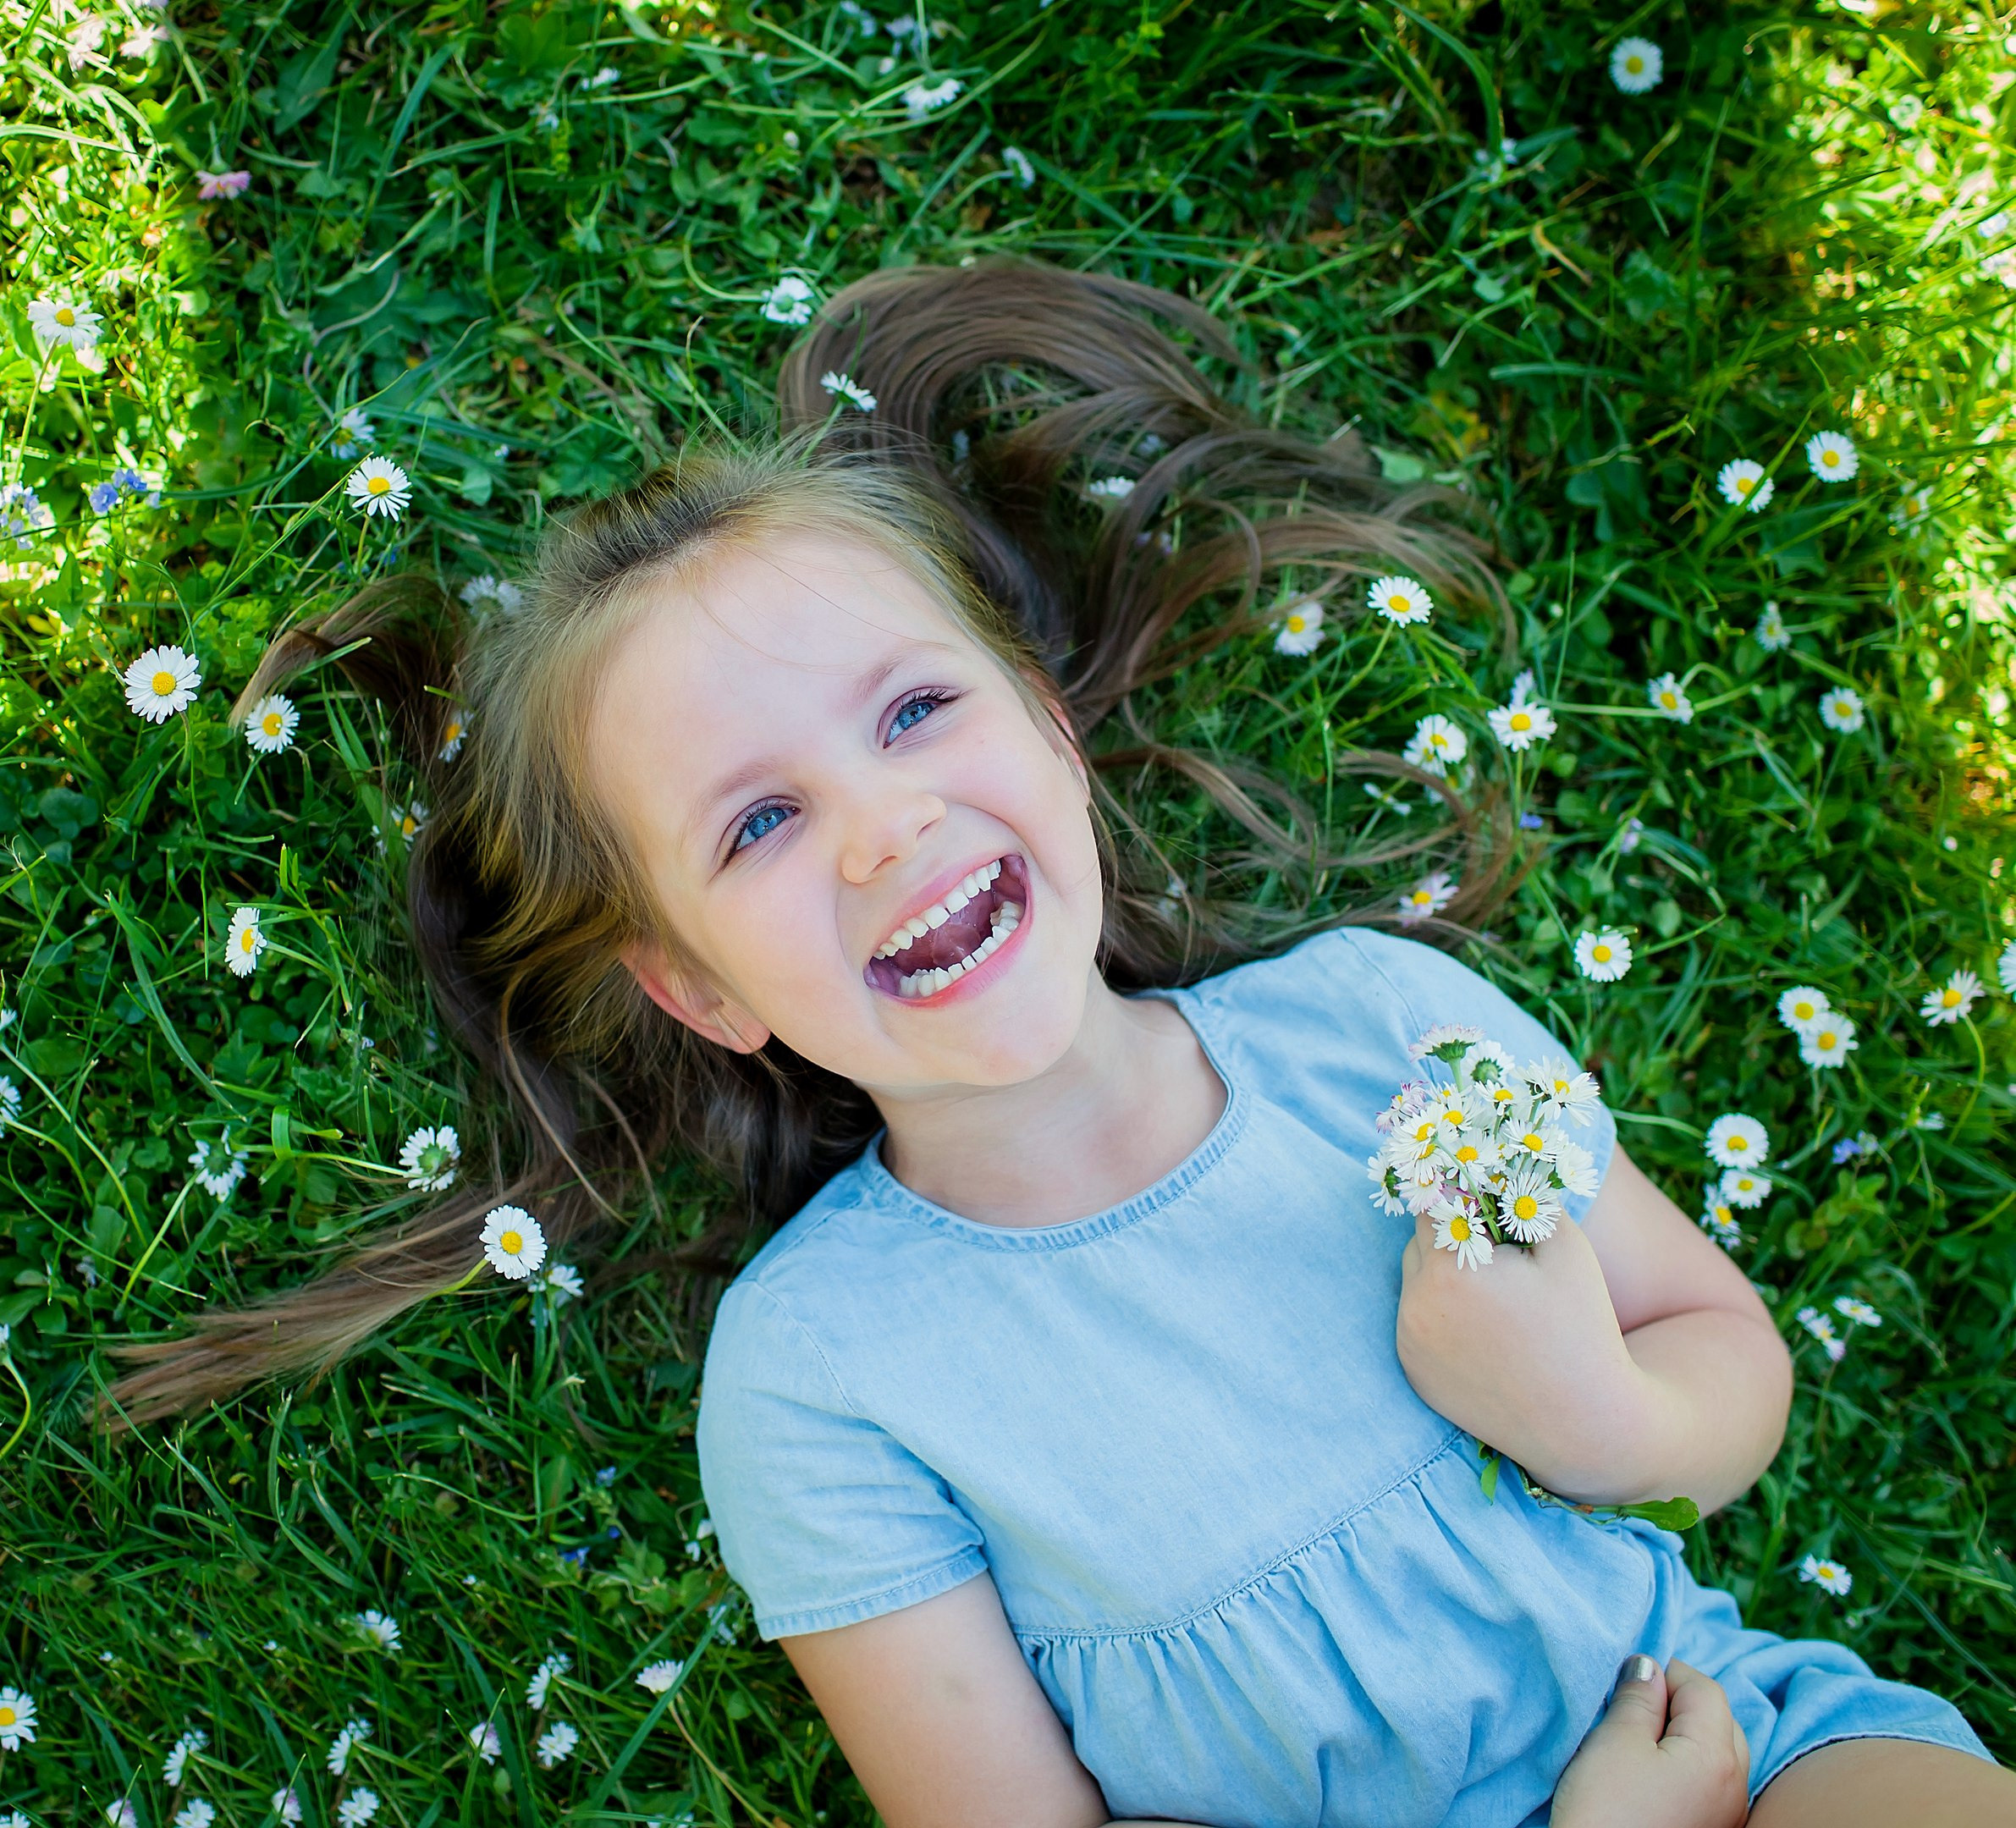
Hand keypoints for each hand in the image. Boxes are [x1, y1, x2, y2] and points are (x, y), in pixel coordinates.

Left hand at [1395, 1205, 1657, 1499]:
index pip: (1434, 1201)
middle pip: (1419, 1238)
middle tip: (1499, 1247)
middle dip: (1452, 1232)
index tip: (1482, 1193)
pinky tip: (1483, 1326)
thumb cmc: (1582, 1325)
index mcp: (1451, 1270)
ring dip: (1442, 1270)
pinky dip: (1438, 1312)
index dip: (1460, 1192)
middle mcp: (1417, 1307)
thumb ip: (1519, 1195)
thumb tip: (1487, 1164)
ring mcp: (1409, 1343)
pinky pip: (1414, 1318)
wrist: (1585, 1422)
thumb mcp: (1564, 1245)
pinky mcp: (1411, 1371)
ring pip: (1413, 1277)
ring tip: (1496, 1293)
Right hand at [1549, 1656, 1749, 1827]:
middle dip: (1679, 1704)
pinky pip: (1709, 1785)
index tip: (1624, 1679)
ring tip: (1636, 1743)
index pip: (1704, 1688)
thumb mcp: (1614, 1742)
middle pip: (1720, 1720)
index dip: (1664, 1672)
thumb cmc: (1607, 1812)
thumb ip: (1637, 1698)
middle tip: (1631, 1708)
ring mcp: (1728, 1816)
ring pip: (1716, 1754)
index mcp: (1717, 1755)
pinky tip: (1651, 1779)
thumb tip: (1648, 1668)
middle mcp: (1736, 1786)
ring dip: (1682, 1738)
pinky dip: (1685, 1769)